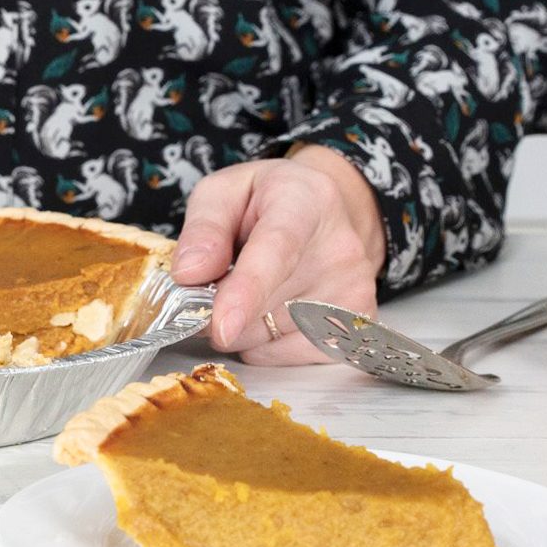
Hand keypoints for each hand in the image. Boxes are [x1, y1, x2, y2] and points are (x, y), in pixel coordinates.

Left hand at [170, 145, 386, 364]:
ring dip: (240, 325)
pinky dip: (264, 344)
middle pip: (263, 305)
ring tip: (249, 289)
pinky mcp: (356, 324)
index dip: (247, 292)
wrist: (327, 214)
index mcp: (304, 203)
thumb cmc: (268, 202)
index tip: (222, 325)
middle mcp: (339, 248)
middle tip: (213, 283)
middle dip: (218, 306)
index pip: (278, 252)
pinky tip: (271, 311)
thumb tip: (189, 274)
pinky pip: (286, 354)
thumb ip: (204, 228)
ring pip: (268, 337)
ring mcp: (353, 290)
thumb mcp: (225, 192)